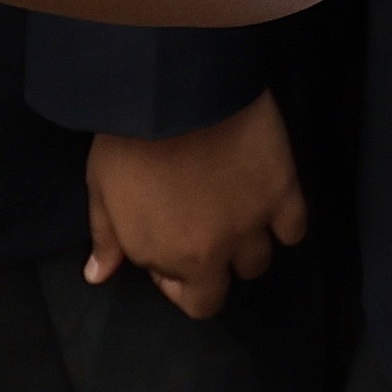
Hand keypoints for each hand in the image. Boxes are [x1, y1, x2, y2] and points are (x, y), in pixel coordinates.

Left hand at [82, 84, 310, 314]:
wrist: (175, 93)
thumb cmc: (129, 141)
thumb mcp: (101, 190)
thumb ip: (105, 239)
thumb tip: (97, 276)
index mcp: (169, 256)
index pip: (187, 298)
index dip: (175, 280)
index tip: (169, 245)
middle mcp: (214, 251)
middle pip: (221, 293)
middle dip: (212, 275)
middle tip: (203, 239)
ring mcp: (252, 223)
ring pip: (259, 262)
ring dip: (246, 249)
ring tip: (235, 219)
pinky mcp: (282, 191)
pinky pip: (294, 228)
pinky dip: (285, 224)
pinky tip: (270, 207)